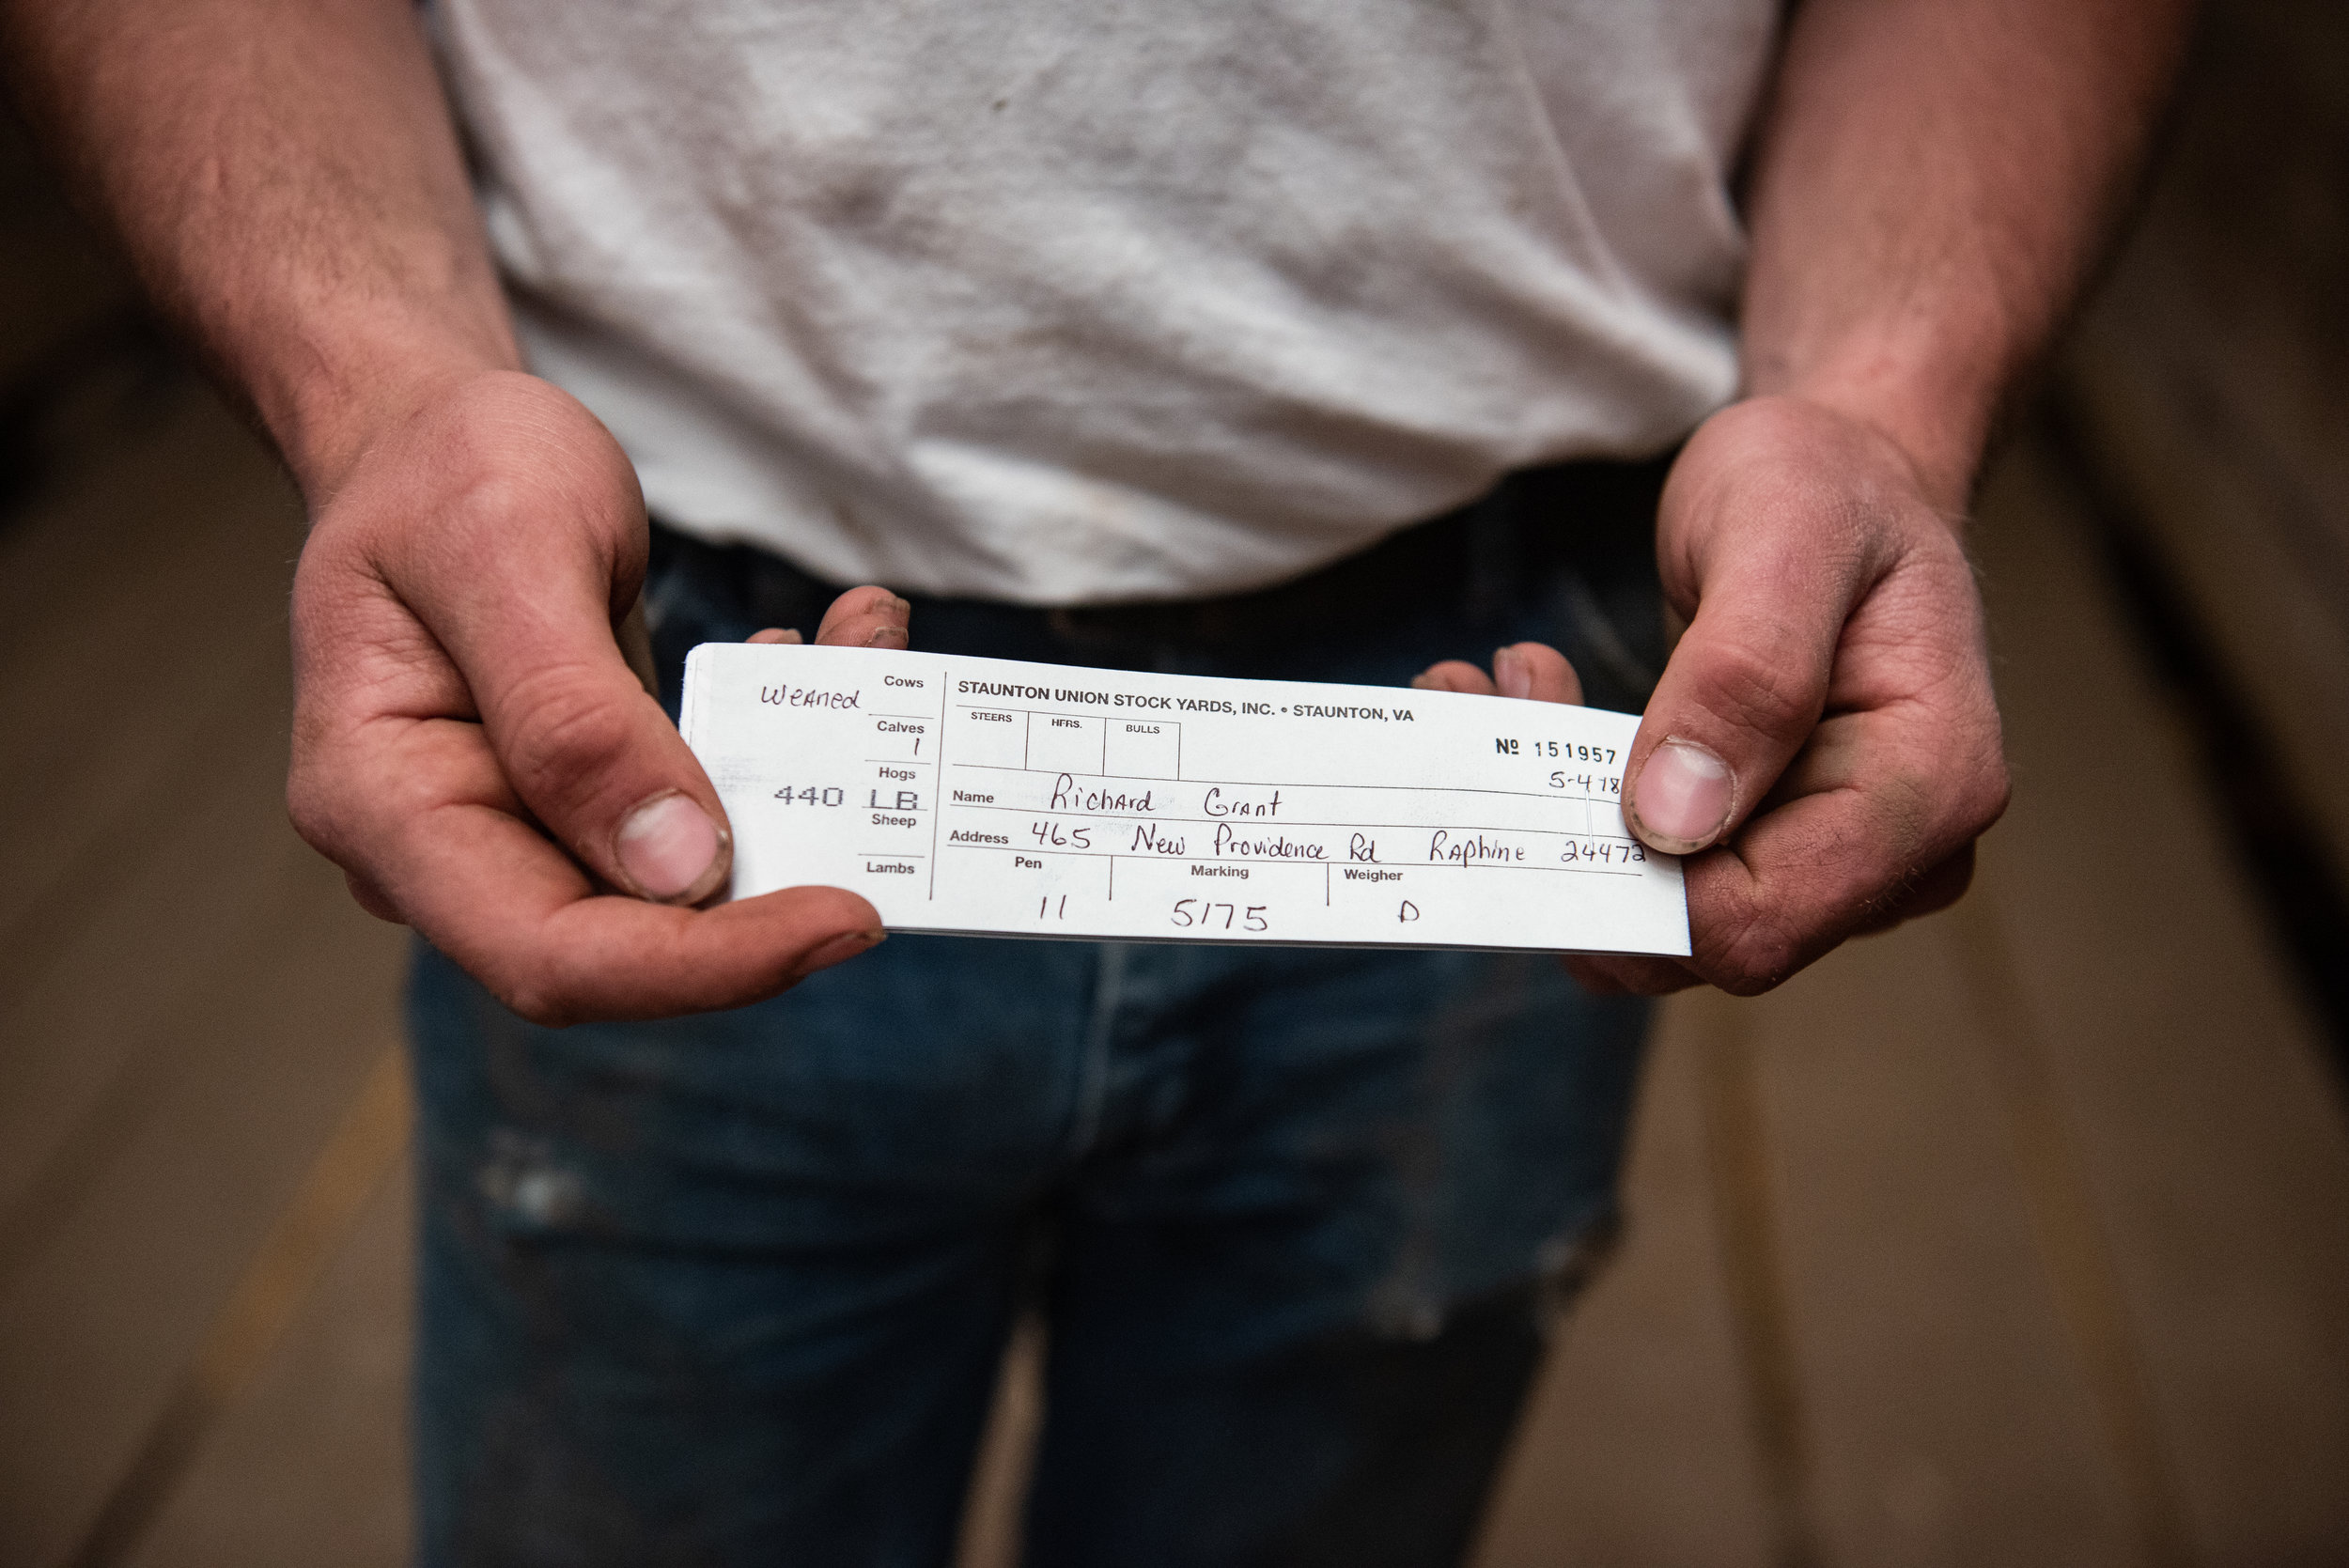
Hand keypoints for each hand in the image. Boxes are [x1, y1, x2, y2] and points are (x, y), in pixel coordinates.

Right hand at [286, 370, 911, 1024]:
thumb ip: (576, 716)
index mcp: (385, 805)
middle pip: (631, 946)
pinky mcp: (588, 802)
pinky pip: (701, 813)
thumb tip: (676, 869)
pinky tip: (835, 650)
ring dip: (801, 796)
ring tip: (870, 653)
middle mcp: (448, 848)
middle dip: (778, 886)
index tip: (843, 917)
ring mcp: (519, 831)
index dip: (703, 965)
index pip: (553, 954)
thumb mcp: (506, 551)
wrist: (426, 434)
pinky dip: (782, 743)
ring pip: (688, 880)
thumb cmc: (443, 473)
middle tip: (900, 797)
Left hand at [1420, 395, 2006, 994]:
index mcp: (1928, 791)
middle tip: (1480, 700)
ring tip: (1501, 682)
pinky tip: (1527, 700)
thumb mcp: (1785, 534)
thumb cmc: (1828, 485)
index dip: (1635, 879)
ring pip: (1653, 912)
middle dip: (1572, 841)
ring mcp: (1824, 858)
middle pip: (1698, 936)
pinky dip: (1567, 800)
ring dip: (1551, 817)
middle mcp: (1890, 855)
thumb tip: (1675, 822)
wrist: (1840, 470)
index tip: (1540, 764)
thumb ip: (1744, 673)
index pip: (1760, 920)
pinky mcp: (1758, 843)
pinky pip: (1647, 871)